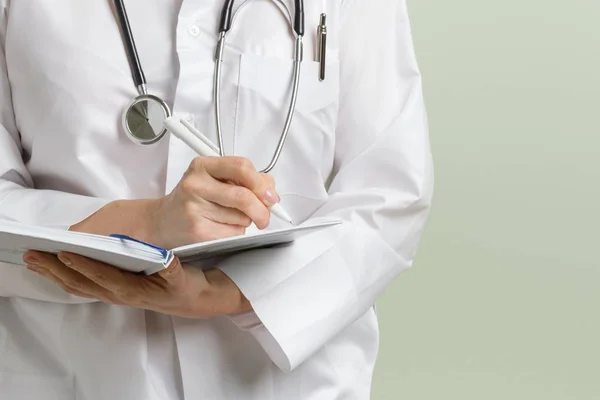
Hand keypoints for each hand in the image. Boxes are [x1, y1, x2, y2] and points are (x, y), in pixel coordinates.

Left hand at [23, 250, 250, 317]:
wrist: (190, 300)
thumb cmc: (184, 286)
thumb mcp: (183, 277)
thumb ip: (172, 269)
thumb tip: (163, 259)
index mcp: (133, 290)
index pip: (102, 276)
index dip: (83, 264)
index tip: (64, 252)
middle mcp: (118, 294)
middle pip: (80, 282)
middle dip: (55, 269)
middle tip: (33, 255)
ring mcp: (113, 295)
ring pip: (77, 286)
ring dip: (54, 274)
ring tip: (34, 261)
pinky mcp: (112, 292)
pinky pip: (82, 287)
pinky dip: (64, 277)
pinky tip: (54, 269)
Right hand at [70, 156, 279, 248]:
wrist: (162, 221)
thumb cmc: (194, 198)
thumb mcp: (215, 179)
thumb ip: (245, 179)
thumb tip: (271, 191)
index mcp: (203, 165)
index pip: (241, 167)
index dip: (261, 183)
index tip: (270, 195)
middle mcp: (196, 184)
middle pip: (244, 196)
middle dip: (261, 209)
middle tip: (264, 216)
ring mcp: (194, 208)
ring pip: (241, 217)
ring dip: (245, 221)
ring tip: (228, 217)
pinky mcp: (197, 230)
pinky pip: (232, 233)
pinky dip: (235, 232)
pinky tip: (221, 227)